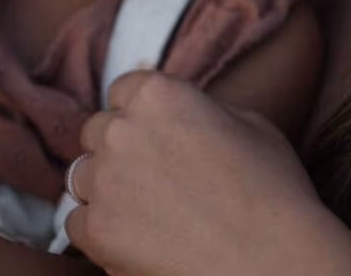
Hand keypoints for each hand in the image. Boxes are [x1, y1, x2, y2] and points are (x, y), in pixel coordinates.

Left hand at [65, 72, 350, 275]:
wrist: (273, 260)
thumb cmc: (272, 191)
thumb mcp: (247, 123)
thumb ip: (200, 110)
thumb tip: (182, 118)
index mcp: (159, 93)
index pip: (121, 91)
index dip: (137, 115)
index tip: (152, 137)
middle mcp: (123, 128)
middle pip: (97, 132)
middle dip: (117, 151)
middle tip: (150, 178)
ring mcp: (106, 180)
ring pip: (82, 177)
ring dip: (105, 190)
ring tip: (144, 212)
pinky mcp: (98, 230)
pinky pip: (76, 223)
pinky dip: (98, 231)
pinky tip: (133, 239)